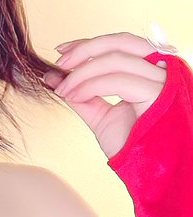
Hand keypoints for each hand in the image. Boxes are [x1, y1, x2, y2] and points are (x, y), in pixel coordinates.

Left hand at [43, 31, 171, 158]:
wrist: (149, 174)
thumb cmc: (134, 146)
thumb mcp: (102, 116)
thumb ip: (82, 94)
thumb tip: (53, 76)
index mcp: (153, 71)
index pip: (121, 44)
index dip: (89, 44)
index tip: (62, 50)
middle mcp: (163, 70)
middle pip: (121, 42)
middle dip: (85, 50)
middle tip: (59, 63)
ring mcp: (164, 80)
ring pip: (116, 59)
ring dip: (82, 73)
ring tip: (63, 90)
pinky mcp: (159, 94)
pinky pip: (118, 80)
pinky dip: (90, 86)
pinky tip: (74, 96)